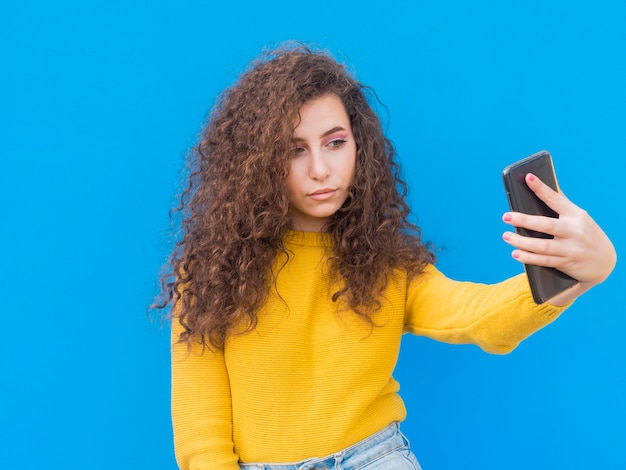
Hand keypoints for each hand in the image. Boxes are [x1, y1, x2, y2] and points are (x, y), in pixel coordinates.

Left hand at [502, 173, 615, 302]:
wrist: (605, 261)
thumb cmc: (585, 234)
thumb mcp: (579, 218)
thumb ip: (561, 206)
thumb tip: (539, 188)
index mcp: (575, 215)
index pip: (555, 199)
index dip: (541, 188)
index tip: (528, 177)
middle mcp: (573, 231)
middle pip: (546, 225)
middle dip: (524, 220)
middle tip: (506, 216)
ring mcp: (570, 248)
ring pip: (542, 246)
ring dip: (521, 242)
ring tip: (506, 236)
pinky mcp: (566, 262)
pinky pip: (544, 261)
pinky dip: (528, 258)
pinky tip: (516, 254)